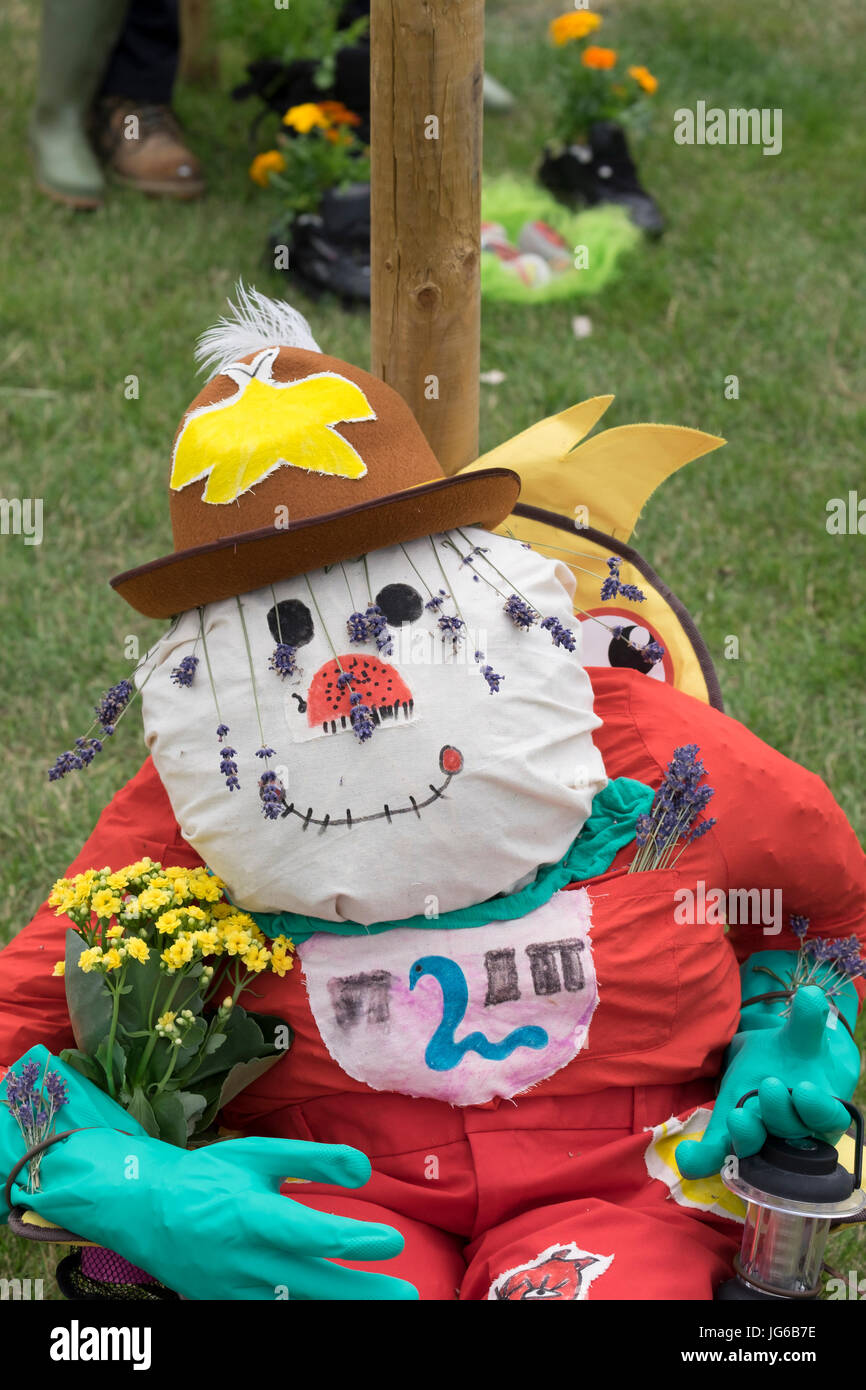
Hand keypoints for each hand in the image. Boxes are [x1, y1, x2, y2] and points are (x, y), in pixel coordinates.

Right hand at [3, 1047, 414, 1299]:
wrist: (147, 1211)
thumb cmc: (209, 1176)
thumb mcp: (258, 1154)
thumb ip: (312, 1159)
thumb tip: (364, 1168)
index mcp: (250, 1216)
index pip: (311, 1234)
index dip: (353, 1239)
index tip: (392, 1240)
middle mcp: (244, 1260)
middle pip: (313, 1284)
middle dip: (362, 1293)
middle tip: (407, 1295)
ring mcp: (236, 1290)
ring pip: (296, 1307)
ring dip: (341, 1308)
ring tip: (383, 1307)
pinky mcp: (229, 1305)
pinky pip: (274, 1314)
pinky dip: (307, 1314)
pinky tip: (338, 1310)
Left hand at [677, 986, 857, 1179]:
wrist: (775, 1075)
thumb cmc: (790, 1056)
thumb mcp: (800, 1034)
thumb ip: (807, 1019)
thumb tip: (811, 995)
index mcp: (816, 1105)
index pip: (824, 1116)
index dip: (816, 1108)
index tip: (805, 1090)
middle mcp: (794, 1130)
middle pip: (788, 1130)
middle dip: (778, 1111)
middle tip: (769, 1088)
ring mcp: (762, 1141)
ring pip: (760, 1147)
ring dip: (747, 1134)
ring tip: (737, 1117)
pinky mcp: (734, 1145)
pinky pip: (721, 1157)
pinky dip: (704, 1159)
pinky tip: (687, 1157)